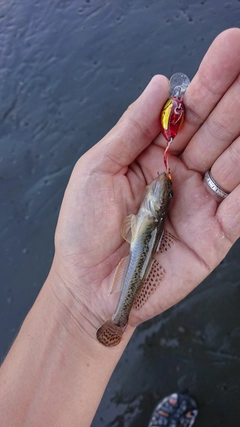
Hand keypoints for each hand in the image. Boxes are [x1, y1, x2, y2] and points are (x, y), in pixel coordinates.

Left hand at [52, 28, 239, 340]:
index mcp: (156, 154)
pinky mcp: (216, 235)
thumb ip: (131, 128)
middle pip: (219, 131)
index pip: (190, 112)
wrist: (89, 285)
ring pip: (236, 164)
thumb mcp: (98, 168)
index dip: (210, 82)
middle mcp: (185, 173)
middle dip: (234, 104)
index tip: (230, 51)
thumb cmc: (84, 228)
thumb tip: (161, 84)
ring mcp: (203, 203)